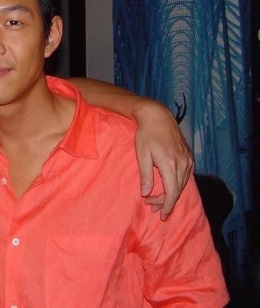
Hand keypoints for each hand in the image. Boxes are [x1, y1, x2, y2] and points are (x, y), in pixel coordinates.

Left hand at [133, 100, 193, 220]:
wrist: (158, 116)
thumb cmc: (146, 134)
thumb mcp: (142, 155)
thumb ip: (145, 175)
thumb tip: (146, 193)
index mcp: (170, 163)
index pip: (172, 192)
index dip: (167, 205)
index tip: (162, 215)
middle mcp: (182, 163)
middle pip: (178, 190)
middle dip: (166, 201)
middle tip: (152, 207)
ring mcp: (187, 159)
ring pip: (182, 184)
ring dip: (172, 193)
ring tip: (157, 200)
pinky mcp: (188, 156)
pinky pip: (185, 176)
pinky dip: (177, 184)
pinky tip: (168, 187)